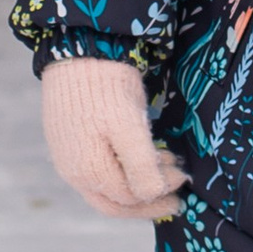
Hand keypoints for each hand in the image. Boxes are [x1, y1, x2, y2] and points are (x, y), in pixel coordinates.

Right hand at [40, 57, 186, 222]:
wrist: (79, 50)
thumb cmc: (107, 89)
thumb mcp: (130, 128)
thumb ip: (141, 167)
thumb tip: (153, 195)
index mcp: (88, 172)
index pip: (129, 199)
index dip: (159, 193)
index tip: (184, 177)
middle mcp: (73, 172)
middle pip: (116, 202)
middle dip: (149, 201)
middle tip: (178, 196)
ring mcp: (69, 158)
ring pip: (107, 187)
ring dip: (139, 184)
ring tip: (166, 168)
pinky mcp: (70, 142)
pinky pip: (99, 170)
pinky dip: (124, 171)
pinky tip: (143, 156)